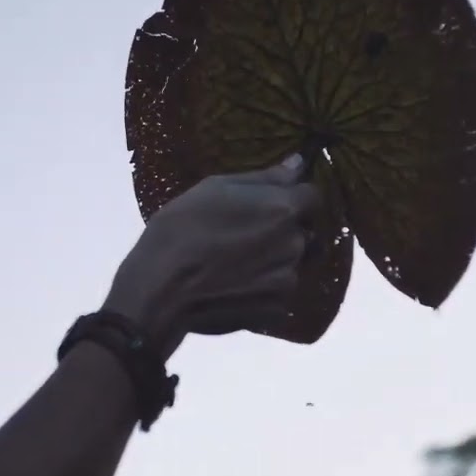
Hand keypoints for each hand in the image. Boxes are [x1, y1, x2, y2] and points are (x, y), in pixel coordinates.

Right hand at [104, 153, 320, 356]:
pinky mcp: (276, 312)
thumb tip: (298, 163)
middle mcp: (296, 244)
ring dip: (274, 262)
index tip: (268, 205)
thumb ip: (264, 178)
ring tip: (235, 265)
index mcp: (284, 209)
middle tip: (245, 236)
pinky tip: (232, 287)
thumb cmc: (182, 229)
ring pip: (291, 264)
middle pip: (304, 232)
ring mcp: (288, 281)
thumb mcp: (215, 188)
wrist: (161, 289)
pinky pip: (278, 294)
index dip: (294, 199)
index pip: (313, 197)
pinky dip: (263, 289)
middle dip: (284, 232)